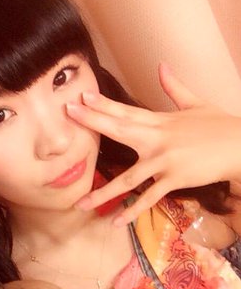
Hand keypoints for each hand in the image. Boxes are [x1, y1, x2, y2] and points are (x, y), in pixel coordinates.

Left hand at [68, 62, 240, 225]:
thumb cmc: (219, 126)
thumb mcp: (195, 103)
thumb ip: (174, 88)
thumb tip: (161, 66)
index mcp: (160, 121)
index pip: (126, 111)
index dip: (103, 105)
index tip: (81, 98)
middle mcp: (158, 139)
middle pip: (120, 130)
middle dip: (93, 122)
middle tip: (69, 115)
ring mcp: (164, 161)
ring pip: (127, 179)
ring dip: (103, 193)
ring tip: (80, 204)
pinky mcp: (174, 179)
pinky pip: (148, 198)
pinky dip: (132, 211)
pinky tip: (115, 222)